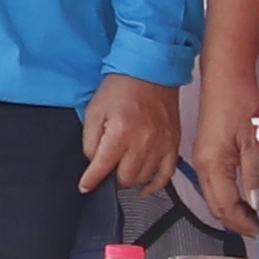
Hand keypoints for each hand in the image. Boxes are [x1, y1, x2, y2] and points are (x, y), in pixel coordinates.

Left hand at [76, 75, 180, 196]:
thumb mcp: (94, 110)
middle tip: (106, 172)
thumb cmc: (120, 88)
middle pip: (125, 179)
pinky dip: (154, 185)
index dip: (90, 181)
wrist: (150, 71)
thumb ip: (90, 140)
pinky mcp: (172, 144)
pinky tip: (144, 188)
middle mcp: (142, 143)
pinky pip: (166, 175)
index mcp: (120, 134)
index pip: (102, 169)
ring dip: (130, 179)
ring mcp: (160, 145)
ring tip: (122, 171)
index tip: (85, 187)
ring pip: (143, 178)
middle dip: (111, 180)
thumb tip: (93, 162)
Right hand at [196, 98, 258, 235]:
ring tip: (258, 217)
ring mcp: (202, 159)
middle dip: (238, 222)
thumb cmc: (240, 101)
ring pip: (215, 198)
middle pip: (217, 207)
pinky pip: (216, 185)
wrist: (226, 74)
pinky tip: (248, 196)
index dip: (245, 224)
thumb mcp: (255, 141)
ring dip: (234, 210)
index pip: (226, 208)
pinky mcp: (207, 153)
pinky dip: (231, 197)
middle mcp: (202, 166)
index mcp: (212, 165)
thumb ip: (256, 175)